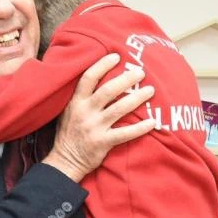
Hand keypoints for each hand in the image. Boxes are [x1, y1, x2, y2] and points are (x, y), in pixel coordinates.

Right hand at [43, 54, 155, 182]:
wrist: (65, 160)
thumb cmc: (69, 134)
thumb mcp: (68, 111)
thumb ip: (81, 97)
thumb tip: (100, 79)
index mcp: (76, 102)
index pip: (88, 78)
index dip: (102, 65)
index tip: (116, 56)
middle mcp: (85, 112)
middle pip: (108, 91)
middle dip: (126, 79)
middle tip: (141, 72)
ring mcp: (94, 127)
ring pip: (119, 109)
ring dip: (137, 98)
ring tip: (150, 91)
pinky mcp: (102, 142)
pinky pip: (125, 134)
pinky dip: (140, 128)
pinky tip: (153, 122)